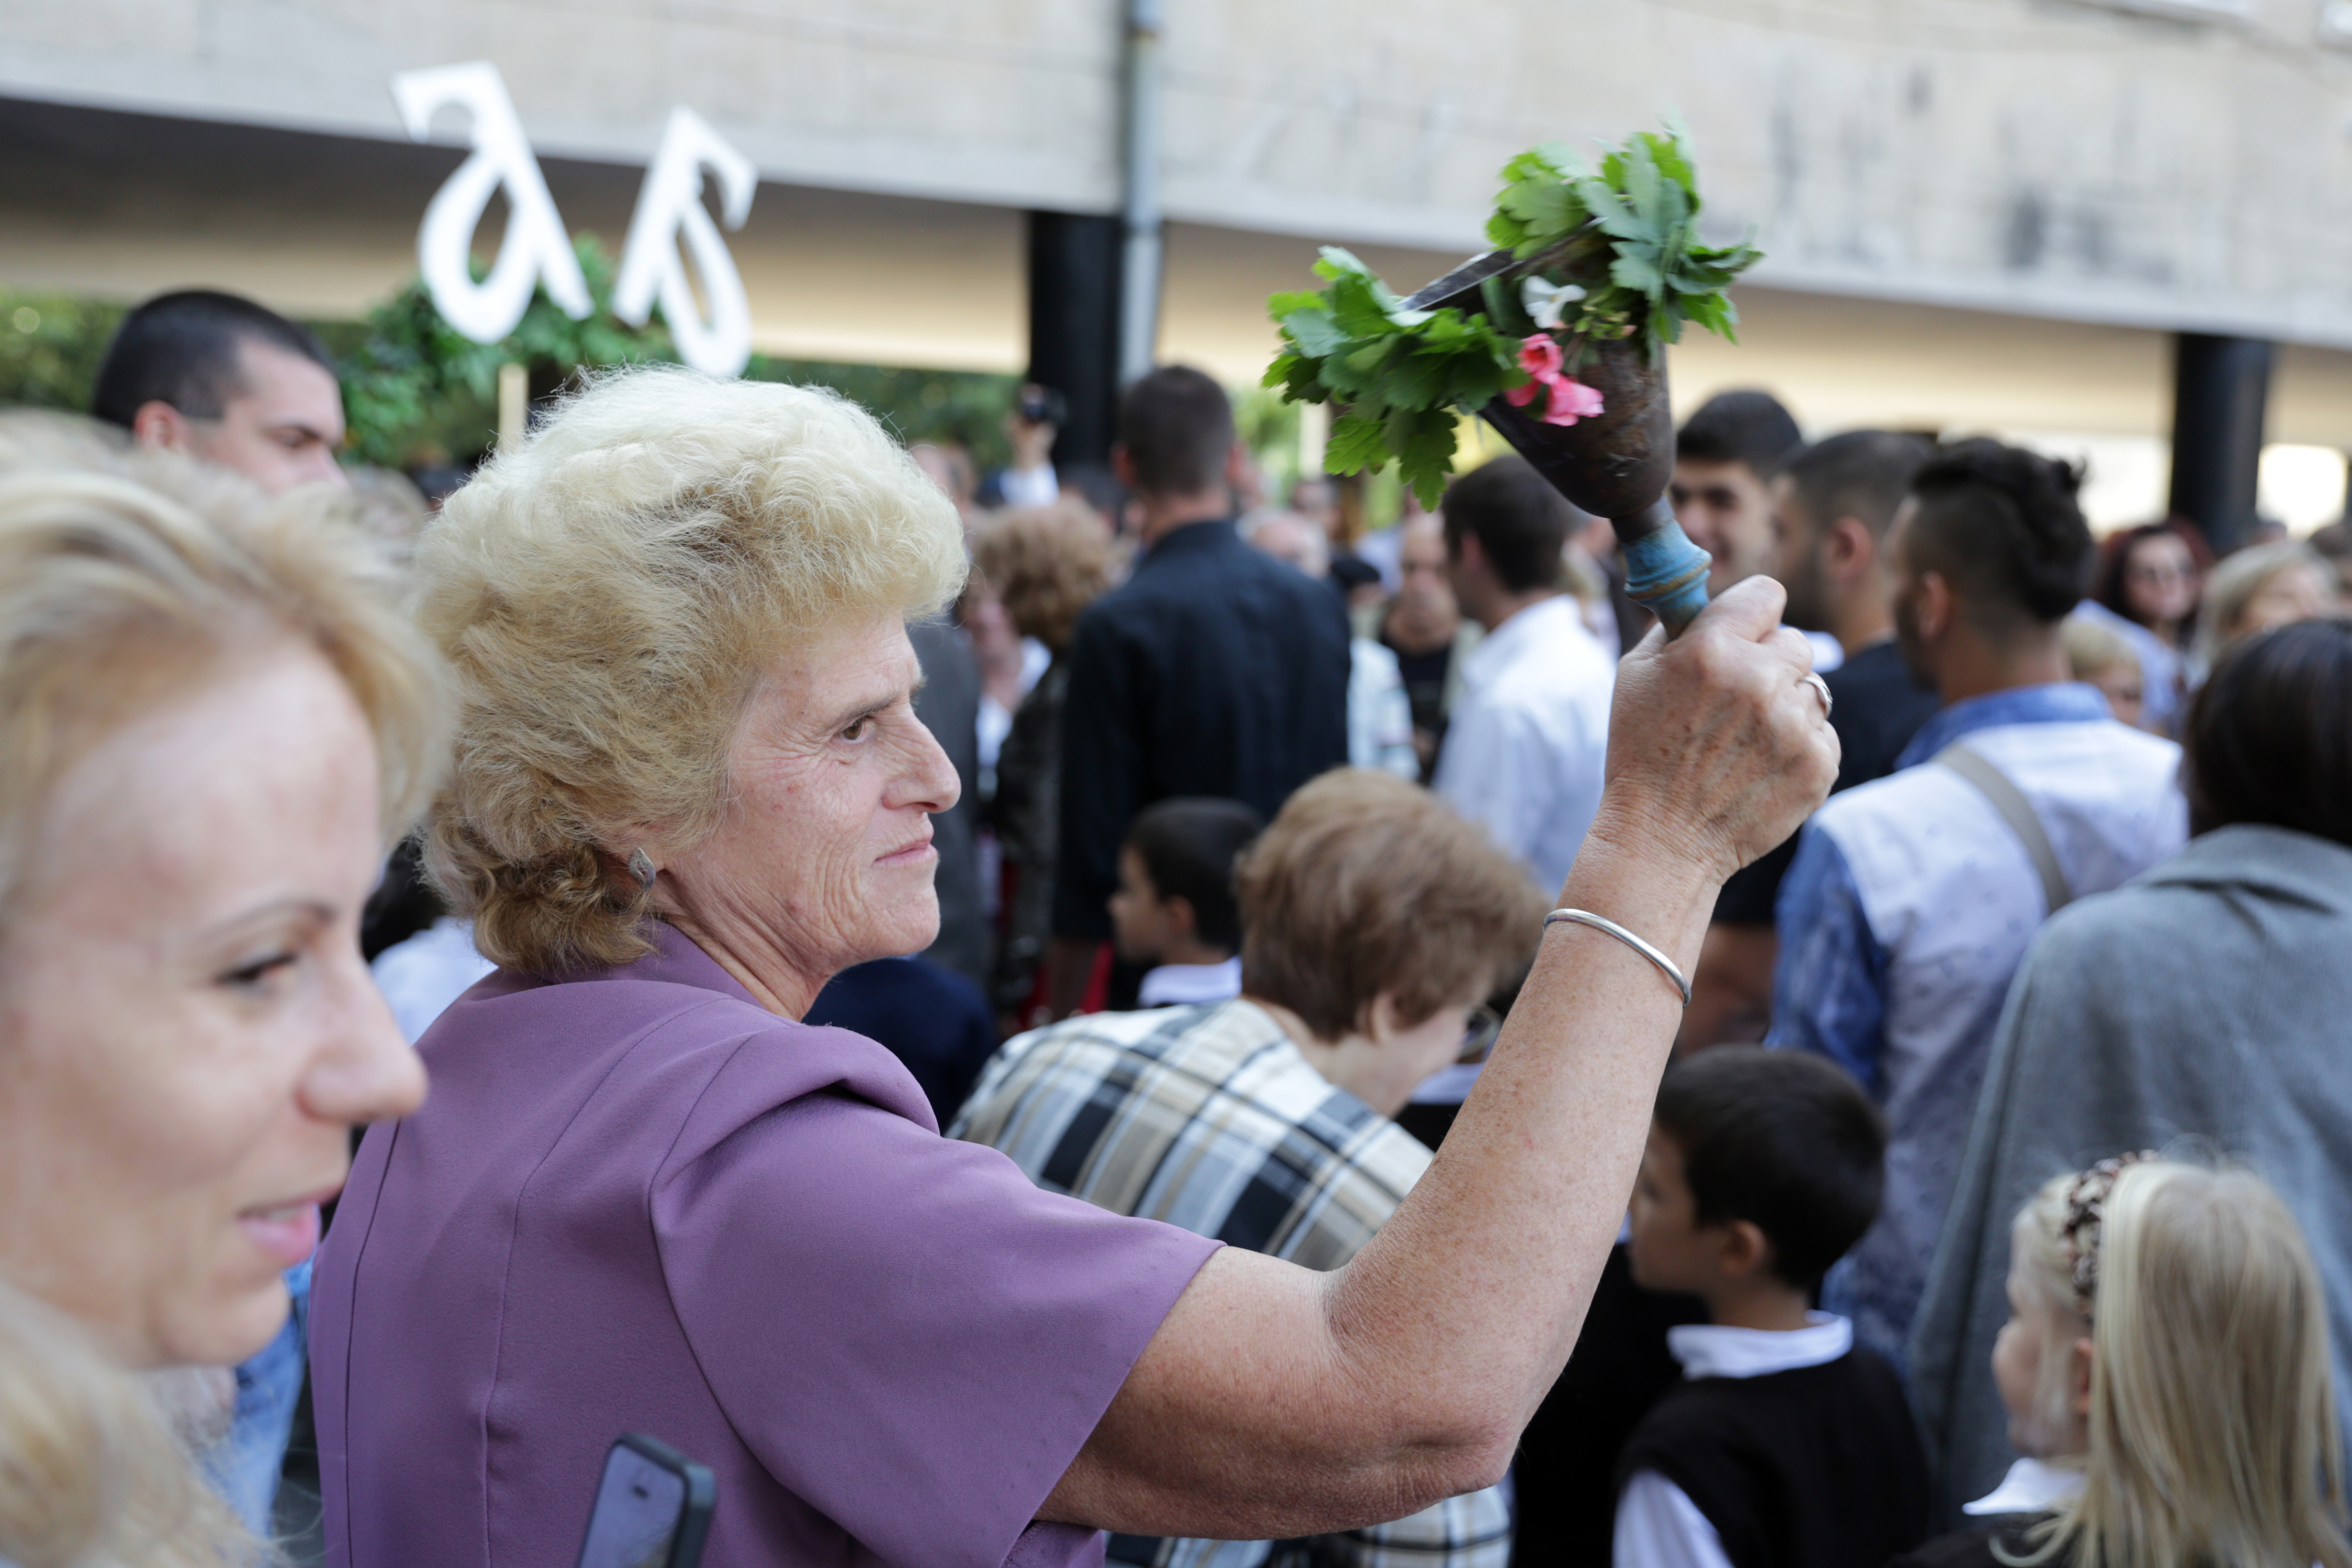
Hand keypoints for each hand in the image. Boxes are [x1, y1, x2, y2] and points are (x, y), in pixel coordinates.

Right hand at [1589, 576, 1837, 885]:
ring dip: (1784, 708)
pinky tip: (1759, 768)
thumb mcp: (1635, 674)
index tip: (1744, 633)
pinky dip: (1797, 747)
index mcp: (1711, 649)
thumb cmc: (1642, 751)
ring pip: (1812, 689)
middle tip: (1736, 701)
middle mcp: (1759, 680)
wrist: (1662, 840)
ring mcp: (1794, 725)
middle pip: (1795, 641)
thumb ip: (1676, 625)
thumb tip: (1709, 596)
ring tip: (1743, 742)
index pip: (1768, 593)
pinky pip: (1823, 732)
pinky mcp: (1819, 764)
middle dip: (1769, 664)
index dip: (1754, 613)